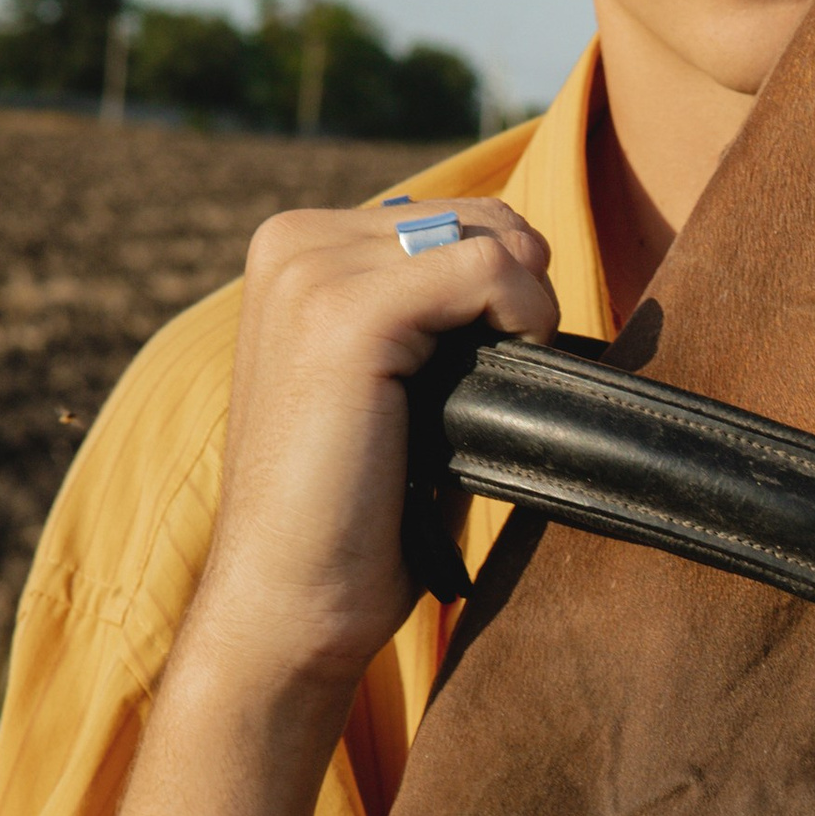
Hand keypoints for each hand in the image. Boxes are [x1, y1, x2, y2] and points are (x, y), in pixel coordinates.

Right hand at [180, 196, 557, 710]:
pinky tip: (497, 387)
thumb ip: (430, 306)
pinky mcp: (346, 315)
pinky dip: (521, 318)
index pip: (451, 215)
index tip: (488, 364)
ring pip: (489, 237)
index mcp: (296, 249)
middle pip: (477, 216)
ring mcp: (311, 272)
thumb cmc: (352, 510)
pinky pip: (487, 269)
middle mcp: (293, 243)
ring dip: (525, 309)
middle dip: (519, 290)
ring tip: (492, 392)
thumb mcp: (390, 382)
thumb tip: (526, 255)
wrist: (288, 600)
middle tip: (501, 383)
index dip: (501, 284)